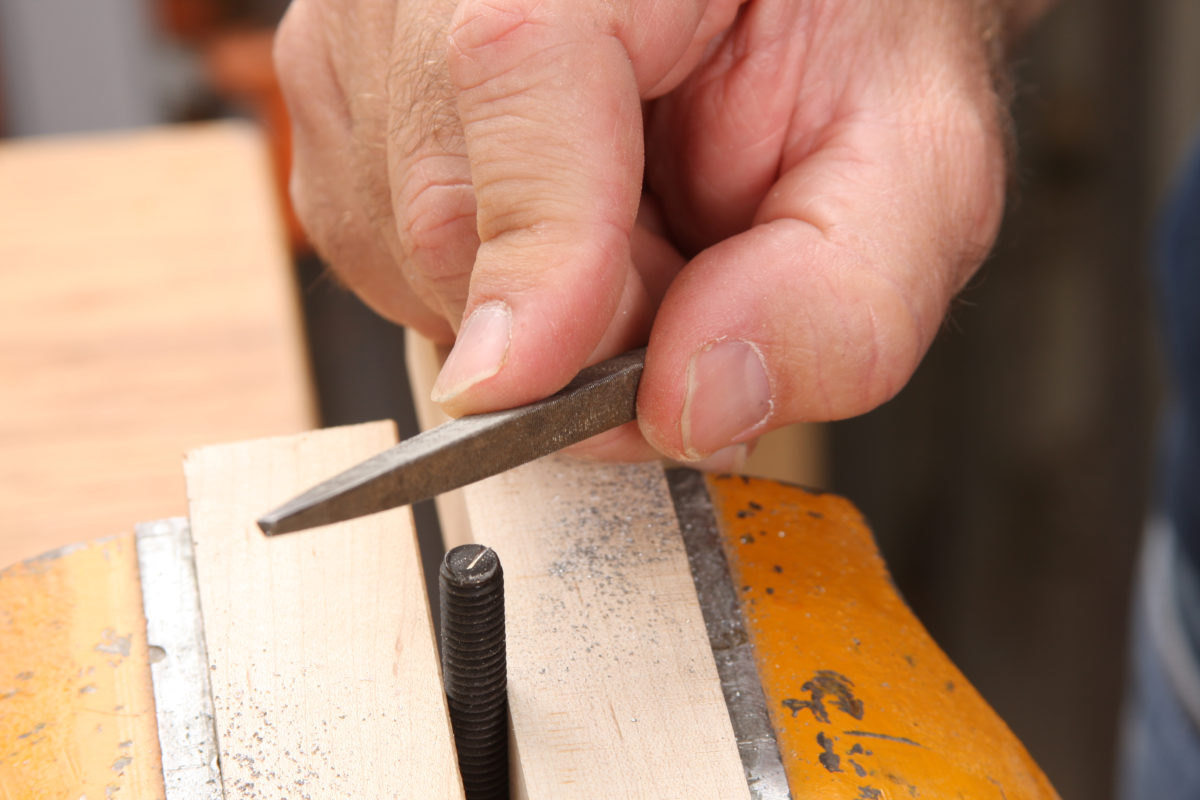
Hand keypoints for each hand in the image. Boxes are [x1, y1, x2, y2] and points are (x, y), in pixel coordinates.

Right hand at [275, 0, 1031, 464]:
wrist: (764, 4)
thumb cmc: (839, 42)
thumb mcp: (913, 159)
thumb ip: (840, 295)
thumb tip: (689, 406)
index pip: (508, 61)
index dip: (532, 245)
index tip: (541, 389)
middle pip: (449, 211)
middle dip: (582, 321)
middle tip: (691, 275)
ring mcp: (368, 40)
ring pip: (408, 258)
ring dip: (540, 312)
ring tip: (632, 228)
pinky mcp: (341, 109)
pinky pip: (390, 262)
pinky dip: (493, 294)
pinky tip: (564, 229)